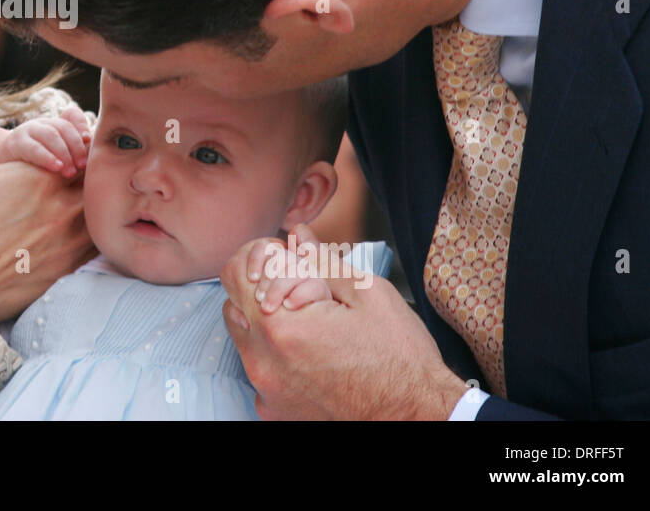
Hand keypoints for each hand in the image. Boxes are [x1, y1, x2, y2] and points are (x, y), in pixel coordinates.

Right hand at [0, 107, 90, 178]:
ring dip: (63, 153)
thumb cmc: (36, 168)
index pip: (71, 117)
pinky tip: (56, 167)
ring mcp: (27, 131)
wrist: (2, 170)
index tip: (89, 140)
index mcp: (54, 125)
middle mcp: (41, 124)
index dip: (81, 125)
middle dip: (75, 146)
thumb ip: (74, 155)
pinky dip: (46, 157)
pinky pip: (33, 148)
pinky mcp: (15, 143)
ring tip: (70, 171)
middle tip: (83, 166)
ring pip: (50, 135)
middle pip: (63, 128)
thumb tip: (94, 155)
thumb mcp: (57, 159)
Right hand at [0, 127, 96, 321]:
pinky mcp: (67, 270)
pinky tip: (67, 230)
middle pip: (95, 180)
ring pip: (99, 211)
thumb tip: (12, 133)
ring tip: (66, 202)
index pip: (82, 149)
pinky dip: (89, 230)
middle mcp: (63, 207)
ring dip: (91, 201)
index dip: (78, 143)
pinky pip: (95, 243)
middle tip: (70, 172)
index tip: (69, 147)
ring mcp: (70, 241)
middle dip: (86, 172)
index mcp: (41, 176)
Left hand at [220, 223, 468, 419]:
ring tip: (307, 321)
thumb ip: (321, 261)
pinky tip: (308, 353)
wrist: (416, 414)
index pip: (235, 273)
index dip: (259, 257)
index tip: (284, 258)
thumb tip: (297, 235)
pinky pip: (258, 369)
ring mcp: (266, 388)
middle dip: (259, 287)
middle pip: (233, 304)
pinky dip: (274, 356)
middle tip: (298, 288)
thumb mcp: (366, 292)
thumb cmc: (398, 355)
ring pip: (242, 337)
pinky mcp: (275, 408)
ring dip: (264, 322)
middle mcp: (263, 360)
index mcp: (281, 325)